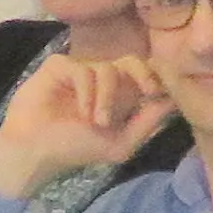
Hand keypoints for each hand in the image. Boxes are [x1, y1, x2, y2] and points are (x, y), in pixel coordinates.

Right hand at [0, 52, 172, 198]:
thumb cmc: (75, 148)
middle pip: (132, 61)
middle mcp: (101, 79)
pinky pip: (82, 69)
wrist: (36, 151)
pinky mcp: (58, 67)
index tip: (159, 92)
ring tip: (96, 122)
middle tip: (147, 92)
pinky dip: (86, 91)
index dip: (157, 77)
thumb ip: (148, 122)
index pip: (145, 74)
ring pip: (106, 68)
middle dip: (143, 74)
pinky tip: (81, 111)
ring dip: (107, 97)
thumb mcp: (121, 143)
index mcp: (118, 95)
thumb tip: (176, 101)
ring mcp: (79, 71)